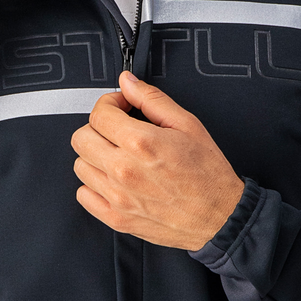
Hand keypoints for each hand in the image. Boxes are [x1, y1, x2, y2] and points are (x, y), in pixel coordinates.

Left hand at [70, 72, 244, 250]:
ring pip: (80, 165)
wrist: (220, 217)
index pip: (99, 114)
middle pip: (81, 138)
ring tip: (118, 154)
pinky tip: (113, 178)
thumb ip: (152, 99)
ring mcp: (117, 197)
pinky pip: (83, 195)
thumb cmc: (208, 173)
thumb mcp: (187, 124)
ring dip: (95, 155)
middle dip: (98, 127)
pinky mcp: (116, 218)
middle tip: (118, 128)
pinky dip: (93, 184)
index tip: (122, 106)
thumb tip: (128, 82)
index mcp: (140, 143)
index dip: (110, 103)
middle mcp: (123, 170)